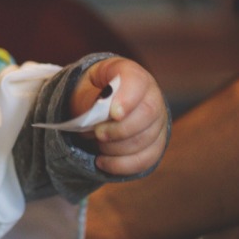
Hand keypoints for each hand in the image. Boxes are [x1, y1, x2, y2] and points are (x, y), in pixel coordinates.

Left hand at [71, 57, 168, 176]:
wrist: (94, 107)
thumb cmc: (88, 94)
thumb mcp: (81, 92)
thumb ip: (89, 100)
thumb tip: (100, 113)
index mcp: (130, 74)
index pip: (137, 81)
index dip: (128, 98)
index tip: (114, 114)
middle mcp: (151, 95)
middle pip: (148, 113)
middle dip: (120, 129)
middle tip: (98, 134)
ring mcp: (157, 120)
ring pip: (147, 139)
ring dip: (116, 147)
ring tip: (97, 143)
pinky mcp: (156, 142)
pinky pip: (147, 159)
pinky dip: (121, 164)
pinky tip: (102, 161)